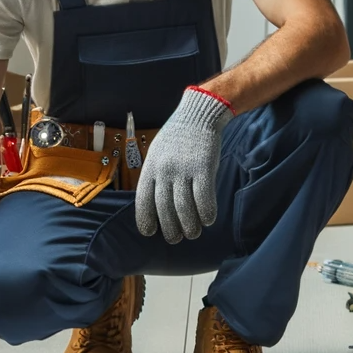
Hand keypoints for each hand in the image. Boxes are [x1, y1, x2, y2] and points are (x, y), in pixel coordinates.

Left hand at [135, 87, 233, 243]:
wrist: (198, 115)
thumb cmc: (177, 137)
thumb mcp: (157, 153)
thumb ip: (155, 175)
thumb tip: (155, 204)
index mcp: (151, 167)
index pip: (144, 199)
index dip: (146, 218)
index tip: (150, 232)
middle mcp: (165, 170)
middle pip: (165, 208)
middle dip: (170, 228)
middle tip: (176, 238)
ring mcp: (184, 169)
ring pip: (184, 207)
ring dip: (189, 225)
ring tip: (192, 234)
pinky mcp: (204, 168)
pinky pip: (204, 197)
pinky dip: (206, 212)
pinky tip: (208, 220)